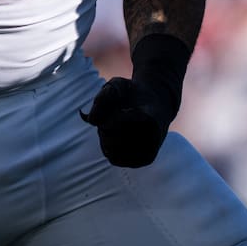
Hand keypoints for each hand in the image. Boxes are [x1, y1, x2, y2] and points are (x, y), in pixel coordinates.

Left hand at [81, 33, 190, 167]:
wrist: (158, 103)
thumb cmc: (134, 91)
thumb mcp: (116, 85)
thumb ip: (102, 98)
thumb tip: (88, 120)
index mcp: (149, 120)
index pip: (120, 125)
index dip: (111, 118)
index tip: (118, 108)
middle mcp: (152, 140)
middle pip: (110, 140)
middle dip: (105, 126)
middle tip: (115, 114)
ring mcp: (149, 152)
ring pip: (110, 152)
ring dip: (106, 138)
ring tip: (117, 123)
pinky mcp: (143, 160)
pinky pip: (114, 160)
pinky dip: (110, 147)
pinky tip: (118, 135)